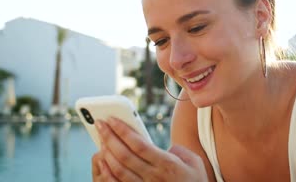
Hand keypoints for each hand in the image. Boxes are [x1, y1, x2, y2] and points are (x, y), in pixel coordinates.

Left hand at [91, 117, 207, 181]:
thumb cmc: (195, 180)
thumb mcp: (194, 162)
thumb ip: (177, 150)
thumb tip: (162, 146)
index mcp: (168, 164)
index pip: (139, 145)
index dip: (123, 131)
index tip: (112, 118)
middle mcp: (154, 177)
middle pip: (125, 156)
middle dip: (109, 137)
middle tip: (100, 124)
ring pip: (119, 170)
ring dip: (106, 153)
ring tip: (101, 138)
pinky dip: (107, 173)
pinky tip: (102, 161)